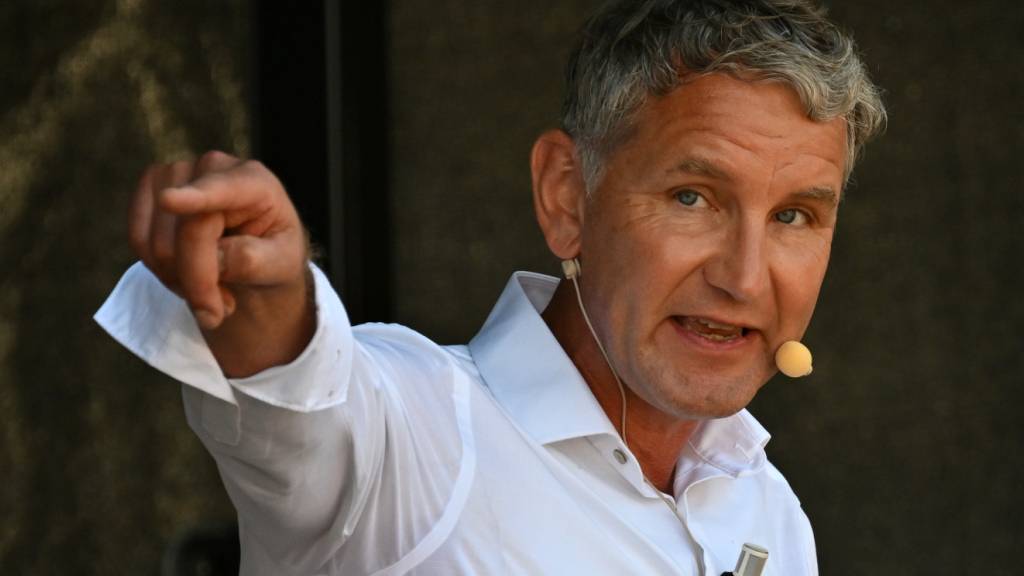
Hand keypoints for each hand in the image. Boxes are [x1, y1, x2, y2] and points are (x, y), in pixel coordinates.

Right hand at [128, 150, 308, 332]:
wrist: (255, 253)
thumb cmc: (273, 255)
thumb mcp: (281, 265)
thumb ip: (253, 261)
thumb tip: (217, 258)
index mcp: (255, 181)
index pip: (221, 192)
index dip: (195, 198)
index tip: (169, 200)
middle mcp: (210, 167)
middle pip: (187, 233)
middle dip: (200, 283)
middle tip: (222, 309)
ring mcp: (174, 175)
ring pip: (157, 244)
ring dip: (180, 282)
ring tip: (211, 292)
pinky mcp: (149, 191)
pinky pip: (139, 241)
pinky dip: (160, 270)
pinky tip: (187, 278)